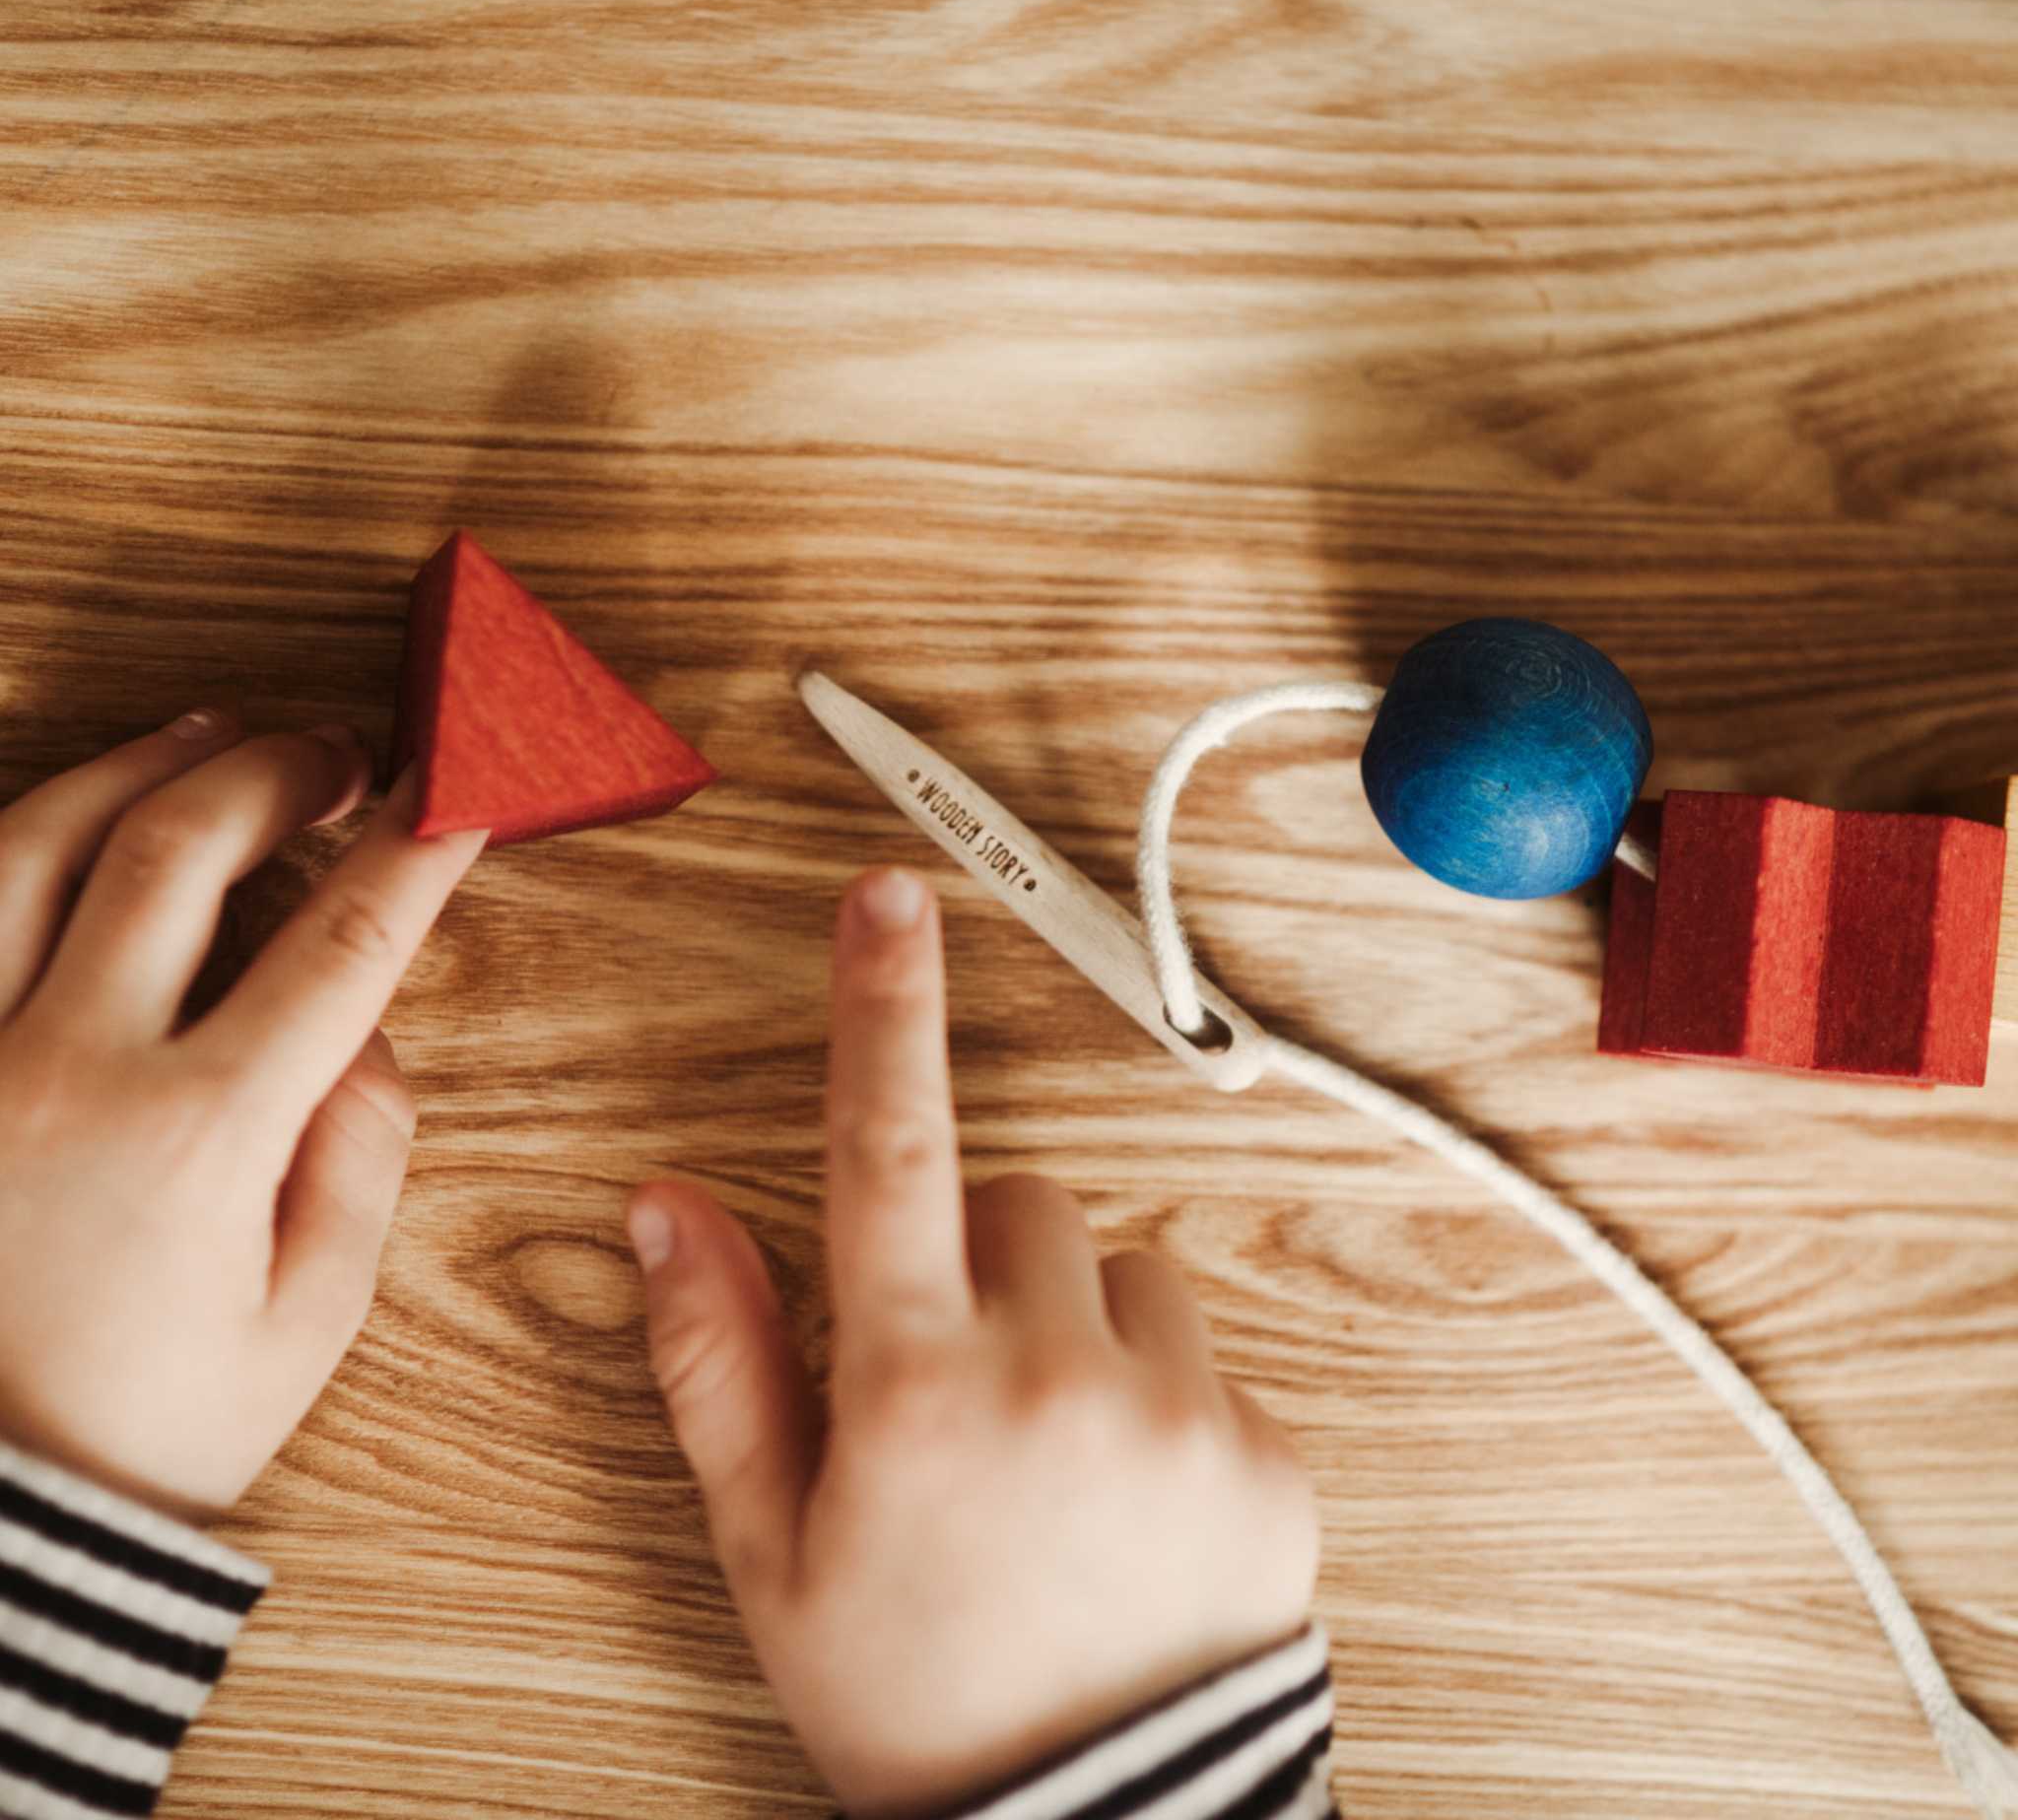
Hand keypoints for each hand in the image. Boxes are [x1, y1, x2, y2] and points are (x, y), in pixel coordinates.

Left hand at [0, 707, 486, 1520]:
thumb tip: (366, 1033)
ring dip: (137, 768)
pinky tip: (67, 817)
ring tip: (208, 737)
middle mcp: (66, 1068)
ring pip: (34, 844)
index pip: (340, 944)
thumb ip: (359, 1156)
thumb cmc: (144, 1424)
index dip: (412, 853)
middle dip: (277, 771)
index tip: (453, 798)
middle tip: (332, 753)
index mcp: (199, 1133)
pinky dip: (13, 839)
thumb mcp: (306, 1318)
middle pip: (181, 849)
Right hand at [628, 867, 1318, 1817]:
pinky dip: (1157, 1389)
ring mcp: (1177, 1407)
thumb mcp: (771, 1554)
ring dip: (1075, 1319)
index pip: (886, 1148)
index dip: (882, 1008)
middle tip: (948, 1384)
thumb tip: (667, 1208)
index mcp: (915, 1389)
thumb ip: (715, 1360)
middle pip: (1013, 1200)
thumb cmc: (911, 1699)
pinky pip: (1200, 1346)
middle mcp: (1055, 1373)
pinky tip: (1125, 1499)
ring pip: (1116, 1262)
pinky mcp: (1266, 1446)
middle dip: (971, 1257)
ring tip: (1046, 1453)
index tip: (891, 896)